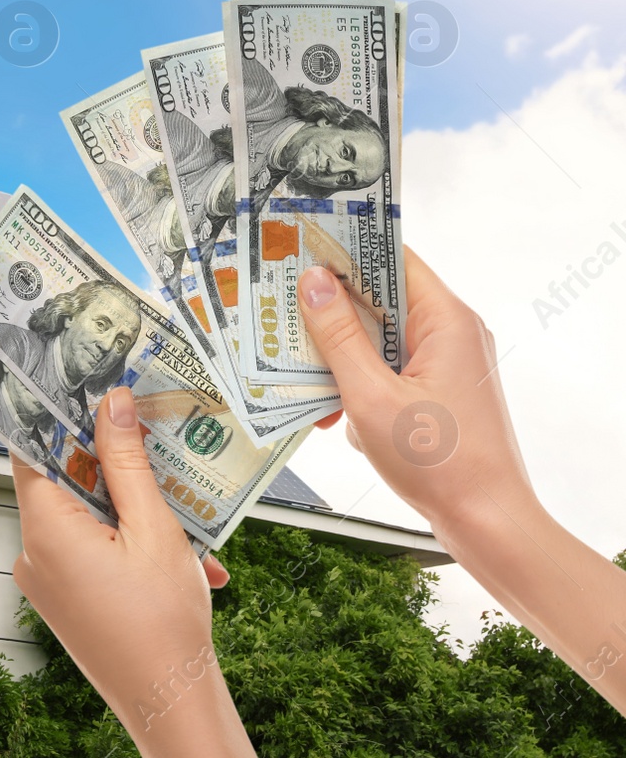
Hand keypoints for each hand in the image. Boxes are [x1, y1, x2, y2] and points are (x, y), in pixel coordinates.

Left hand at [11, 387, 252, 756]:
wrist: (170, 704)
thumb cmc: (162, 626)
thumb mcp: (154, 528)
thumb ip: (128, 461)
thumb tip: (111, 403)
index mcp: (45, 530)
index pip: (32, 452)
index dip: (58, 419)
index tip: (85, 392)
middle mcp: (33, 553)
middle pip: (66, 484)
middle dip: (116, 471)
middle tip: (157, 456)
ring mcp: (47, 580)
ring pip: (89, 520)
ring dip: (138, 518)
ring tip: (188, 535)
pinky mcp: (64, 599)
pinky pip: (92, 553)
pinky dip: (133, 550)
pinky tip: (184, 564)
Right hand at [300, 247, 625, 716]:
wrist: (488, 522)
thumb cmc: (441, 463)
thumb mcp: (371, 396)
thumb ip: (338, 336)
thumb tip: (312, 282)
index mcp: (446, 321)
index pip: (393, 258)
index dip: (346, 247)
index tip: (300, 242)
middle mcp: (451, 334)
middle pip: (381, 297)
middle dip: (329, 306)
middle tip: (278, 303)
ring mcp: (446, 364)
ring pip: (379, 337)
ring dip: (338, 353)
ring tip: (298, 370)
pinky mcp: (437, 392)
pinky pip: (387, 368)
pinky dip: (356, 382)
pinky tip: (329, 410)